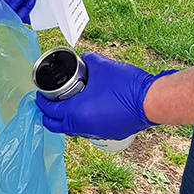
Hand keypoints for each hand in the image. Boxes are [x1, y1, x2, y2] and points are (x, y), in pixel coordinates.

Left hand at [36, 53, 176, 140]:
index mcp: (75, 113)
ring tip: (68, 103)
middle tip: (50, 100)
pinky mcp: (109, 134)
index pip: (48, 110)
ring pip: (72, 129)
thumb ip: (88, 60)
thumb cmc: (126, 85)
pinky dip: (82, 121)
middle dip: (48, 114)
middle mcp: (83, 127)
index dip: (41, 100)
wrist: (152, 101)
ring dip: (66, 119)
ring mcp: (96, 133)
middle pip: (55, 126)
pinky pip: (88, 130)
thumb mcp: (102, 65)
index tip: (41, 92)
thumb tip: (84, 58)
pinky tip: (88, 109)